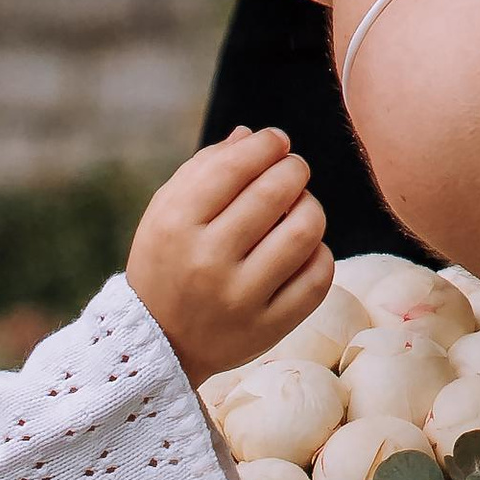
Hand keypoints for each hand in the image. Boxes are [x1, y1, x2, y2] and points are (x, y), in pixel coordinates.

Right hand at [127, 128, 329, 388]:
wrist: (161, 343)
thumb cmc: (169, 263)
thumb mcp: (167, 212)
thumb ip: (206, 169)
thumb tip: (255, 136)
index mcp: (176, 225)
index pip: (236, 165)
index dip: (267, 144)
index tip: (277, 142)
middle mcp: (207, 261)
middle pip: (276, 191)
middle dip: (294, 169)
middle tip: (293, 170)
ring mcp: (240, 298)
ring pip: (306, 230)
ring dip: (311, 207)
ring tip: (299, 208)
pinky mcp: (268, 328)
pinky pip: (318, 276)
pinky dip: (318, 253)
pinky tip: (303, 250)